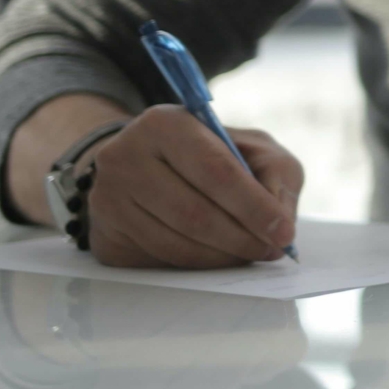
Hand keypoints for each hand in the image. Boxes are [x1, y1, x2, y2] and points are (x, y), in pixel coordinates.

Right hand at [86, 107, 302, 269]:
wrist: (145, 165)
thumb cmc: (210, 154)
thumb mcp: (251, 147)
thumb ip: (275, 174)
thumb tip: (280, 219)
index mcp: (166, 124)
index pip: (215, 171)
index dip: (254, 206)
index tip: (284, 232)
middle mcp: (126, 157)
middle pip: (193, 212)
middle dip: (242, 238)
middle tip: (272, 251)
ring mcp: (108, 198)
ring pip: (175, 242)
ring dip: (222, 256)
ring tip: (251, 253)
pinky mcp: (105, 233)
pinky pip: (158, 259)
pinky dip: (197, 264)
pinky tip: (218, 256)